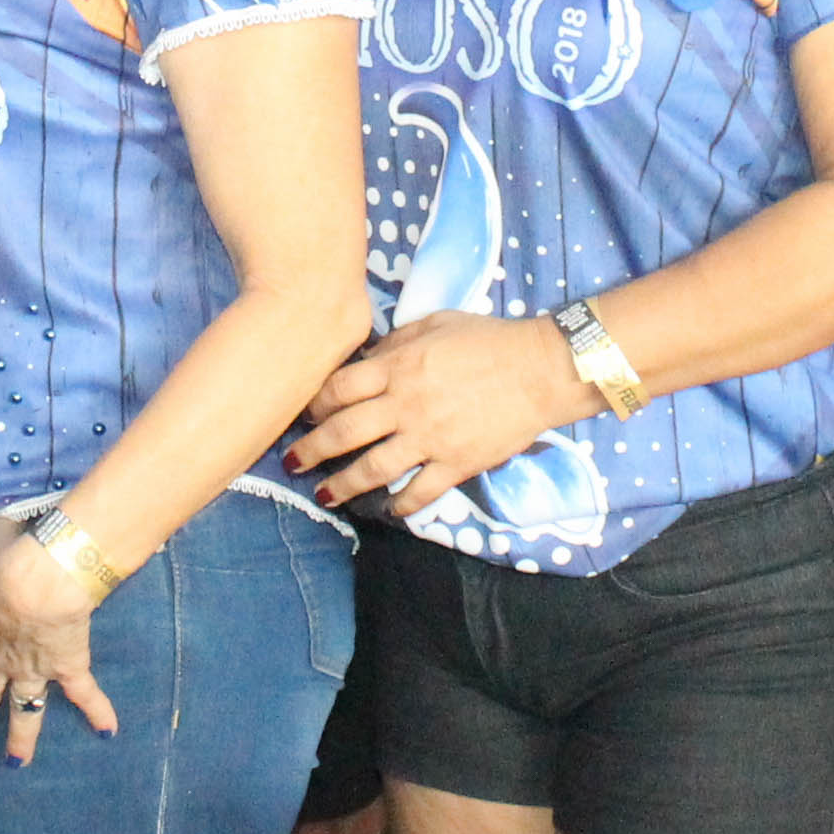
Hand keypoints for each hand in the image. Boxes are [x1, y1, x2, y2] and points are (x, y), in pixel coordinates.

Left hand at [0, 526, 112, 763]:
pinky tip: (108, 731)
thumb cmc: (14, 556)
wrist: (41, 579)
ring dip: (20, 738)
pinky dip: (98, 712)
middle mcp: (0, 657)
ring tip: (15, 762)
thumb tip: (2, 520)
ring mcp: (33, 667)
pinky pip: (84, 694)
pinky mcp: (66, 667)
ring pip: (24, 710)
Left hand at [289, 311, 586, 520]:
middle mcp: (405, 405)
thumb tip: (369, 357)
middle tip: (293, 462)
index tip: (305, 413)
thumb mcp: (435, 324)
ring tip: (324, 495)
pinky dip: (401, 504)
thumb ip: (397, 342)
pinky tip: (388, 509)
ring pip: (372, 469)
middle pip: (344, 432)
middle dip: (311, 450)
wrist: (540, 369)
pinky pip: (420, 491)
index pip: (339, 389)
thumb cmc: (488, 339)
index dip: (315, 403)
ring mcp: (429, 438)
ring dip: (342, 484)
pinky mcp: (455, 463)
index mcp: (398, 367)